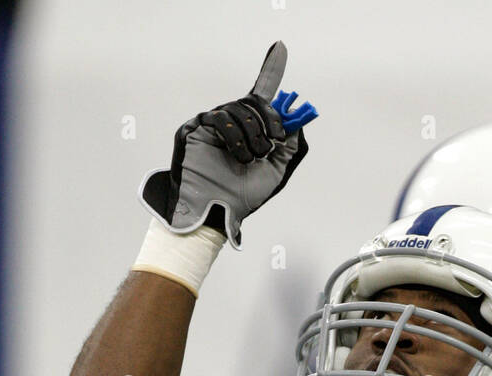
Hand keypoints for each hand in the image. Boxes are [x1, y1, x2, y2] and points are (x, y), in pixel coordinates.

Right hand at [139, 41, 317, 247]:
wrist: (218, 212)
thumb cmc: (243, 195)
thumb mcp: (276, 172)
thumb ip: (288, 147)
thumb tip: (296, 122)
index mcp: (250, 129)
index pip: (262, 94)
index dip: (271, 70)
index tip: (281, 47)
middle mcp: (232, 121)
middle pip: (254, 102)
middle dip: (269, 120)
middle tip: (273, 142)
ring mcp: (212, 123)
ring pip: (238, 109)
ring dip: (252, 135)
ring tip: (251, 158)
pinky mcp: (195, 128)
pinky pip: (220, 118)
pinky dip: (235, 137)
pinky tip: (239, 156)